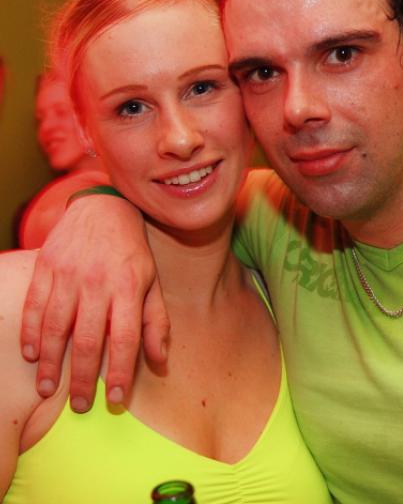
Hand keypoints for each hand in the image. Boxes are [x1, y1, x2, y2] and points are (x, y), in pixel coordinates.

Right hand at [20, 195, 169, 411]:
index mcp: (129, 287)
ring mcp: (69, 273)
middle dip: (82, 378)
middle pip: (88, 340)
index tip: (117, 399)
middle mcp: (98, 282)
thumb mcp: (152, 281)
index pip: (126, 338)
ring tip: (48, 389)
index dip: (122, 371)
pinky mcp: (47, 266)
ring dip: (50, 363)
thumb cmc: (132, 251)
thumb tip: (160, 361)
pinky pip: (34, 305)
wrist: (105, 208)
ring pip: (55, 327)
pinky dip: (30, 332)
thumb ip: (155, 321)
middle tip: (80, 405)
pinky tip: (30, 355)